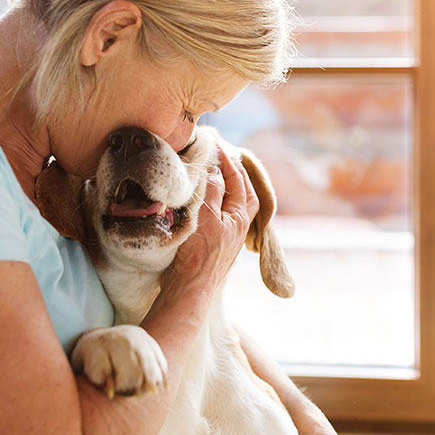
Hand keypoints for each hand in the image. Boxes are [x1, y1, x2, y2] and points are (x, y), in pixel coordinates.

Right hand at [162, 147, 258, 294]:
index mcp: (239, 216)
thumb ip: (212, 190)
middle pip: (244, 191)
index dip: (226, 160)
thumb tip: (216, 168)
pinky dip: (218, 200)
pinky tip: (208, 199)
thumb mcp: (205, 216)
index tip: (214, 144)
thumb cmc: (198, 255)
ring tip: (218, 173)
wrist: (190, 289)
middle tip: (222, 156)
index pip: (237, 180)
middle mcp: (238, 225)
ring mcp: (229, 235)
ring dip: (228, 186)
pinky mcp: (216, 243)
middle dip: (235, 172)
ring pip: (235, 203)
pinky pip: (223, 214)